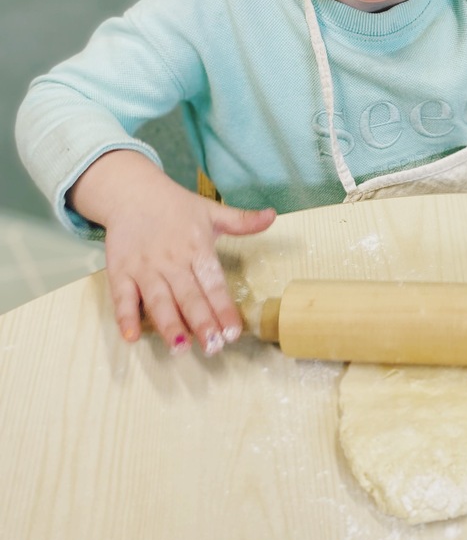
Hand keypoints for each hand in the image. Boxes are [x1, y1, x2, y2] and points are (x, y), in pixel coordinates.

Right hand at [70, 151, 275, 353]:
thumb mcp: (211, 211)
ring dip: (169, 324)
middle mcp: (172, 261)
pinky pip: (122, 297)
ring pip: (158, 300)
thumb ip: (241, 221)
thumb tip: (272, 215)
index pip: (214, 284)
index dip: (224, 308)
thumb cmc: (176, 206)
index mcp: (197, 249)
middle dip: (201, 323)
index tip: (234, 331)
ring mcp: (145, 268)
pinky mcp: (120, 271)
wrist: (131, 191)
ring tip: (180, 347)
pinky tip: (131, 336)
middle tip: (213, 347)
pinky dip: (125, 316)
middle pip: (189, 296)